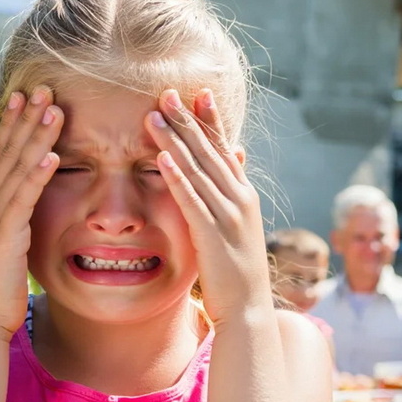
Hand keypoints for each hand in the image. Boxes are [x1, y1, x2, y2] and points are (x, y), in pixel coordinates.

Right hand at [0, 86, 61, 334]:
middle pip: (8, 150)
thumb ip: (20, 218)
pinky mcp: (6, 234)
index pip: (2, 152)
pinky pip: (25, 198)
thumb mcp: (12, 241)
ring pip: (18, 167)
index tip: (29, 95)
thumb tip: (34, 204)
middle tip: (44, 87)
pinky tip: (54, 155)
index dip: (15, 123)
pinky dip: (39, 174)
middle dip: (27, 118)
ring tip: (55, 109)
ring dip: (37, 137)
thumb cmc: (2, 283)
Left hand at [146, 88, 271, 320]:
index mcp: (244, 195)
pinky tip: (161, 158)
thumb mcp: (237, 229)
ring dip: (174, 141)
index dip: (211, 120)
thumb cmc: (238, 273)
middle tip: (167, 92)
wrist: (248, 310)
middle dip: (188, 120)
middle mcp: (240, 199)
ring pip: (198, 170)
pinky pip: (191, 200)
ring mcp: (228, 216)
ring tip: (153, 115)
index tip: (198, 93)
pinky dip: (177, 177)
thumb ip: (229, 198)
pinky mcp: (212, 235)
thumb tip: (232, 167)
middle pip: (209, 151)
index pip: (224, 149)